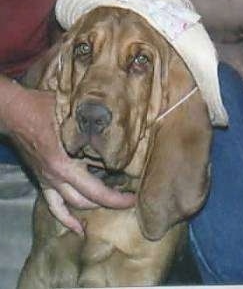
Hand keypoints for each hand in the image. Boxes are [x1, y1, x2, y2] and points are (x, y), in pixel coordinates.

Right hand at [3, 87, 134, 232]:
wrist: (15, 112)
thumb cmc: (43, 109)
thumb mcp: (72, 115)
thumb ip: (92, 127)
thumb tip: (115, 135)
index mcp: (65, 164)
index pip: (97, 191)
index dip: (117, 199)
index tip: (133, 198)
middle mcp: (57, 178)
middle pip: (88, 200)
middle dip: (110, 202)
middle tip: (127, 198)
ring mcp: (49, 181)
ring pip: (73, 205)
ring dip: (93, 207)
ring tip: (109, 206)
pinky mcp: (43, 181)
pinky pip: (54, 206)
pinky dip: (66, 219)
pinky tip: (77, 229)